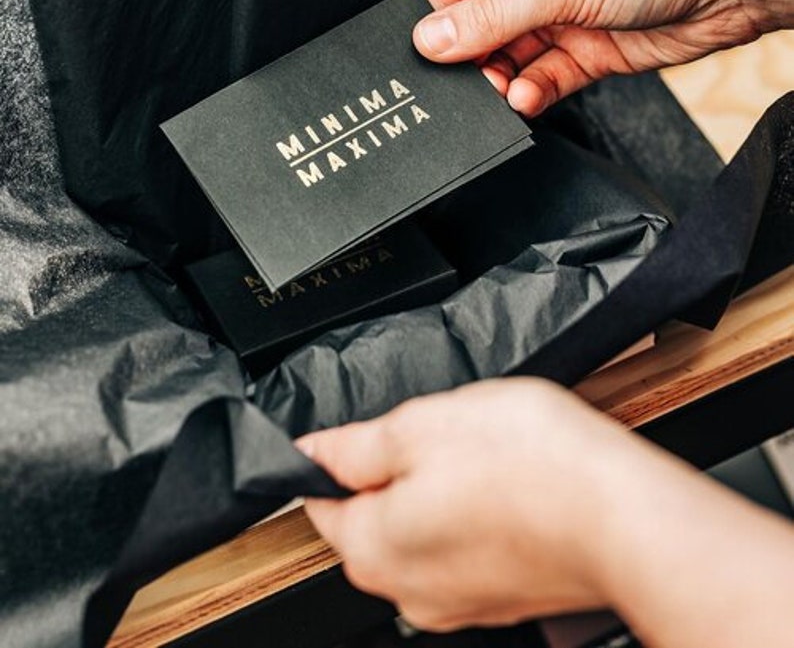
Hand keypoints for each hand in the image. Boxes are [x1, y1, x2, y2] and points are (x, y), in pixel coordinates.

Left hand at [297, 379, 628, 630]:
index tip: (369, 435)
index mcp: (374, 548)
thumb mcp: (423, 424)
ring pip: (424, 532)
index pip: (320, 504)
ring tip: (486, 457)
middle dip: (397, 473)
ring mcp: (460, 603)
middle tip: (442, 436)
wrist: (626, 517)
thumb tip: (312, 452)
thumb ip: (355, 444)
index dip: (336, 460)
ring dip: (441, 492)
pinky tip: (512, 486)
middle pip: (373, 521)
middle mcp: (408, 591)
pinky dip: (479, 517)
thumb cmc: (532, 466)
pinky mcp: (504, 597)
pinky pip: (468, 549)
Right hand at [413, 0, 793, 113]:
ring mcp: (565, 10)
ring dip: (501, 79)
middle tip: (462, 82)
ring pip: (510, 55)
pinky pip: (544, 76)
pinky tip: (527, 97)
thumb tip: (432, 37)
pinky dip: (532, 91)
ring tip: (499, 93)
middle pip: (481, 22)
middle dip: (470, 56)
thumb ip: (492, 16)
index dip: (438, 17)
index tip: (421, 53)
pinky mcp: (589, 49)